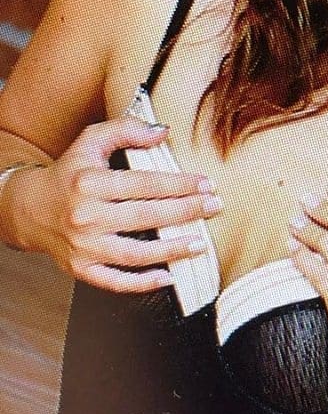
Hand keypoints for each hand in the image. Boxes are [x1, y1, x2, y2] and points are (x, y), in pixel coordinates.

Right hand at [26, 117, 220, 291]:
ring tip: (201, 244)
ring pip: (136, 254)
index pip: (145, 184)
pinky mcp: (81, 269)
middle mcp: (85, 216)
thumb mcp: (90, 141)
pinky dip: (143, 284)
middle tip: (214, 207)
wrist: (28, 209)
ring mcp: (83, 247)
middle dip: (186, 212)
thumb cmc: (69, 174)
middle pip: (146, 216)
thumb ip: (126, 129)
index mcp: (89, 183)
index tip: (206, 184)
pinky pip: (115, 282)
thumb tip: (162, 131)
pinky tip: (168, 277)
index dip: (180, 184)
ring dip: (173, 250)